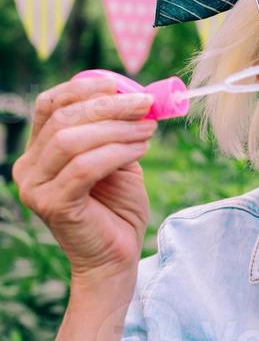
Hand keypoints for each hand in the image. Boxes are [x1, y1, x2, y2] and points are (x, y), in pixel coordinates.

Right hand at [12, 75, 157, 282]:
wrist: (117, 257)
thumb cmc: (117, 209)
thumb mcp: (118, 159)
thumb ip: (116, 130)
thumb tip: (137, 95)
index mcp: (39, 151)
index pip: (50, 105)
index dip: (82, 89)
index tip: (118, 84)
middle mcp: (28, 168)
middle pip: (63, 119)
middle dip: (109, 106)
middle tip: (145, 104)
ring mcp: (36, 188)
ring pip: (72, 139)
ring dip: (117, 128)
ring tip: (148, 129)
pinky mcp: (52, 205)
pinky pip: (84, 167)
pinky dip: (117, 152)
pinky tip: (141, 149)